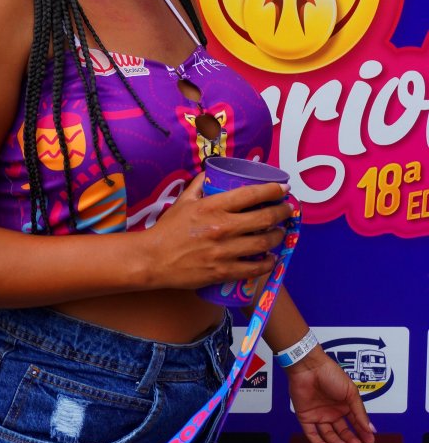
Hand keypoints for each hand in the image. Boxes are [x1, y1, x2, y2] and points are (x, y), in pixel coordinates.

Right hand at [145, 173, 292, 291]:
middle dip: (282, 212)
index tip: (283, 189)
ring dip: (278, 236)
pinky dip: (267, 263)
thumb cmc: (168, 229)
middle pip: (264, 218)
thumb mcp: (183, 201)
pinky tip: (271, 259)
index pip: (251, 194)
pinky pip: (254, 267)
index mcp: (213, 207)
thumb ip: (199, 184)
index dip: (273, 190)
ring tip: (280, 232)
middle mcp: (222, 227)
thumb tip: (211, 171)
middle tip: (288, 210)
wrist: (153, 259)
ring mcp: (225, 251)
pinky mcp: (223, 271)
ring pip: (264, 243)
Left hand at [286, 346, 376, 442]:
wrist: (309, 367)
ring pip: (329, 435)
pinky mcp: (305, 417)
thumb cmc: (331, 374)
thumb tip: (370, 429)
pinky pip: (312, 434)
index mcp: (344, 405)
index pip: (355, 423)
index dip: (363, 433)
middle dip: (351, 440)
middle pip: (342, 431)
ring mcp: (318, 415)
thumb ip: (359, 412)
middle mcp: (331, 412)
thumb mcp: (351, 393)